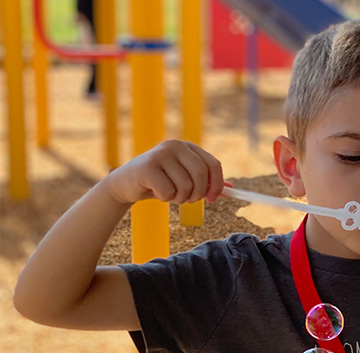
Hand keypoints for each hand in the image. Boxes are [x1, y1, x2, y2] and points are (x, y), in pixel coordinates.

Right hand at [105, 140, 223, 204]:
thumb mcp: (185, 180)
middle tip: (188, 199)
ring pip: (185, 186)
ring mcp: (161, 154)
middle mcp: (176, 146)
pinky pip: (168, 192)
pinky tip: (156, 192)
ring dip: (179, 198)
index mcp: (188, 147)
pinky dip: (165, 198)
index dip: (217, 184)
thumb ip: (207, 183)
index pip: (213, 164)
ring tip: (169, 194)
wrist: (126, 183)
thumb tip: (231, 190)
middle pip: (201, 174)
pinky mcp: (148, 167)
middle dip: (198, 194)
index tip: (212, 199)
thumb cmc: (160, 182)